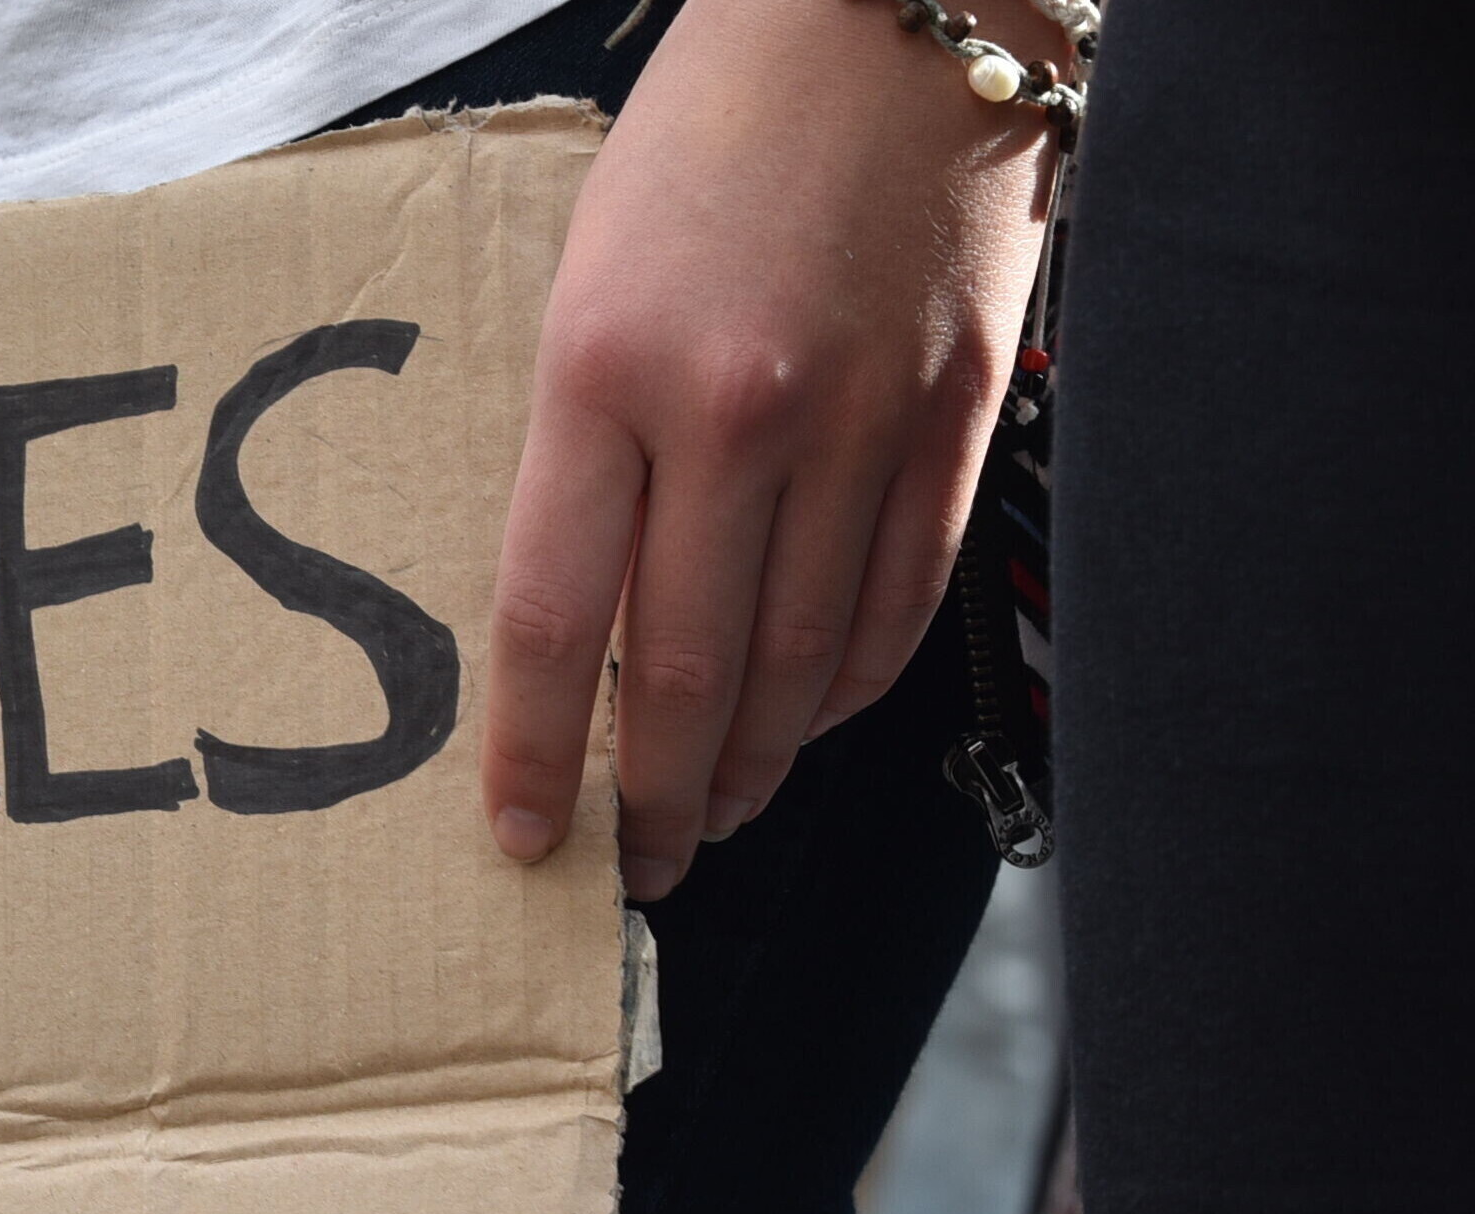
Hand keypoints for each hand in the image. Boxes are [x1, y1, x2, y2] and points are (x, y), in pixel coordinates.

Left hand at [484, 0, 1067, 898]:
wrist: (893, 11)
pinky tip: (809, 721)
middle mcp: (735, 410)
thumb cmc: (717, 126)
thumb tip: (578, 603)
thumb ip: (586, 429)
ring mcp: (858, 421)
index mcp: (605, 363)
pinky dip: (846, 687)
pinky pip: (895, 603)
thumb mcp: (592, 265)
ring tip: (717, 816)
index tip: (522, 834)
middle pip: (682, 672)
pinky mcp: (952, 418)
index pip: (551, 613)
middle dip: (652, 799)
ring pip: (799, 664)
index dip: (531, 750)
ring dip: (753, 767)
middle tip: (634, 868)